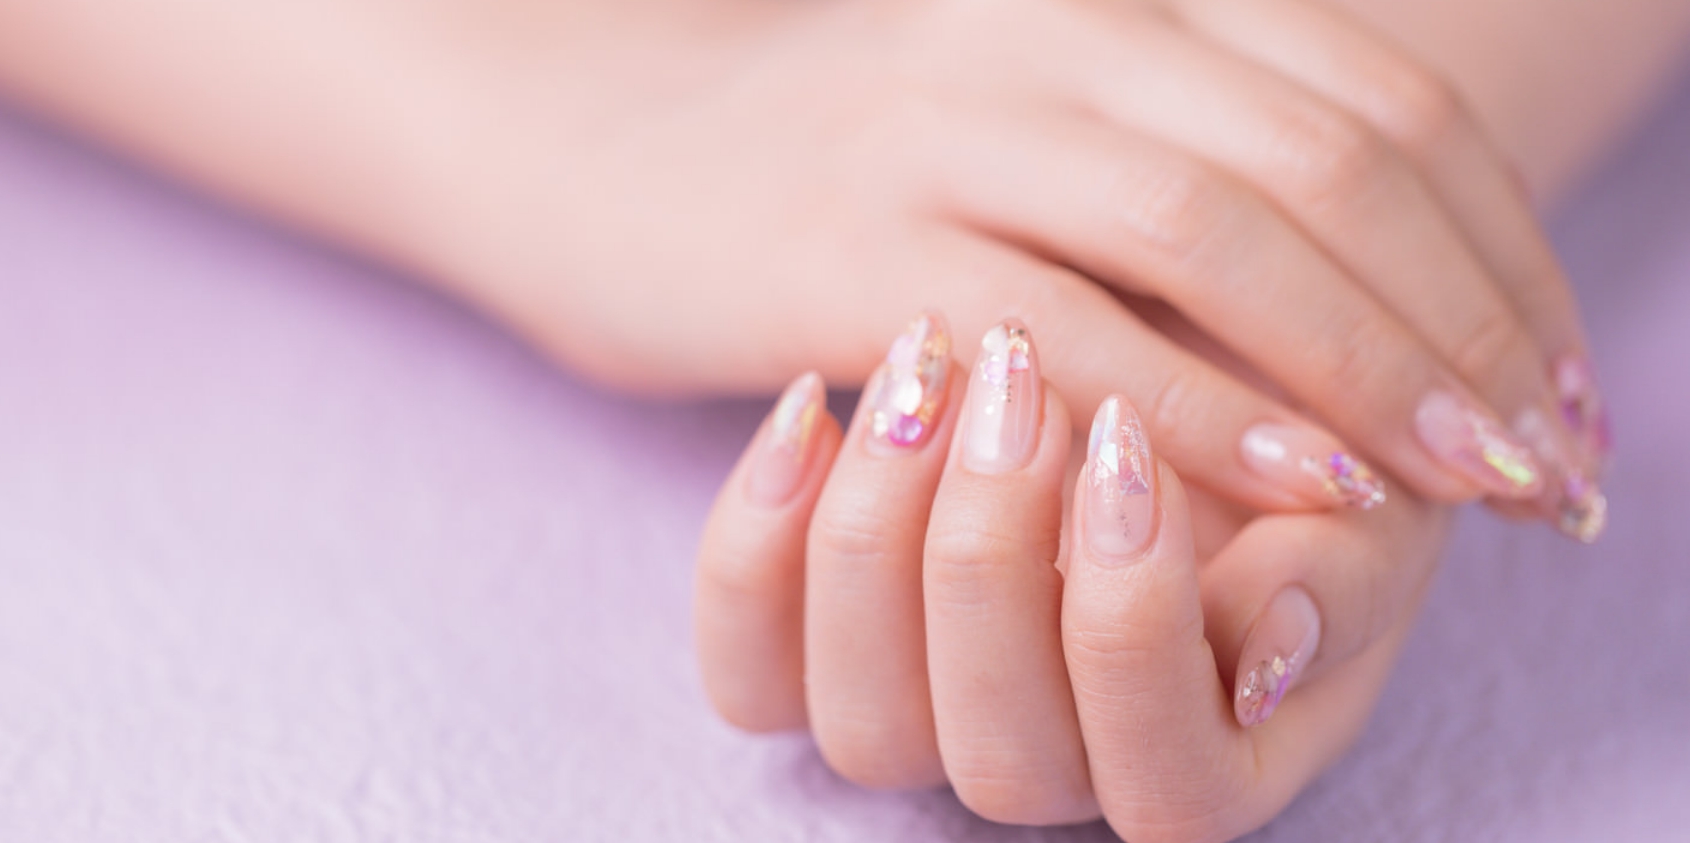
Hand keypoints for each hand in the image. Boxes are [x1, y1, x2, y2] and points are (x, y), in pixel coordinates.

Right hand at [446, 0, 1604, 537]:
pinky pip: (1067, 333)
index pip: (1373, 99)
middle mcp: (1044, 42)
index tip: (1561, 374)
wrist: (604, 156)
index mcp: (1111, 2)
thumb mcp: (1031, 121)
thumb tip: (1369, 293)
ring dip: (1368, 364)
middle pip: (1322, 162)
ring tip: (1462, 481)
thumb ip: (1185, 165)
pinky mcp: (846, 249)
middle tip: (1547, 457)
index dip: (1497, 243)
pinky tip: (1292, 478)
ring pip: (1213, 231)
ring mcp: (940, 136)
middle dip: (1465, 318)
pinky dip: (1198, 409)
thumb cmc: (839, 164)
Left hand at [693, 313, 1450, 839]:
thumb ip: (1341, 578)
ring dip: (880, 533)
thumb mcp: (1356, 492)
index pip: (1167, 781)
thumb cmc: (1277, 440)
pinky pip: (748, 663)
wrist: (1155, 361)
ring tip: (929, 361)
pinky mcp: (811, 661)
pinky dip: (757, 535)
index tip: (1136, 440)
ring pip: (862, 717)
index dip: (1138, 625)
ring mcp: (922, 726)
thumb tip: (1265, 648)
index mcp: (1201, 761)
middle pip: (1000, 752)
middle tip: (1020, 372)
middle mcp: (1051, 767)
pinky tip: (811, 404)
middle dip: (994, 556)